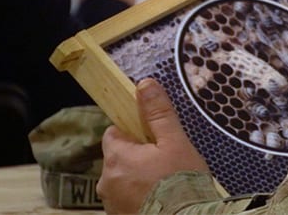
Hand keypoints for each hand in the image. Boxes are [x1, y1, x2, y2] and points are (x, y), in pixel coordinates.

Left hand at [99, 78, 211, 213]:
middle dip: (137, 158)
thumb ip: (158, 114)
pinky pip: (126, 200)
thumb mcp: (175, 143)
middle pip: (118, 158)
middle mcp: (106, 181)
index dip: (133, 133)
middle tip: (165, 163)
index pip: (113, 133)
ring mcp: (111, 203)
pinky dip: (139, 197)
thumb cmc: (181, 184)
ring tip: (164, 185)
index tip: (152, 139)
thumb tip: (144, 84)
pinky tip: (160, 200)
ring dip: (137, 180)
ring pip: (122, 181)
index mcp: (117, 157)